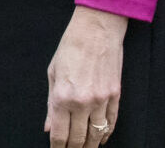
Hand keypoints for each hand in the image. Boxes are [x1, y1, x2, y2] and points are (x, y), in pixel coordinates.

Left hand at [46, 5, 126, 147]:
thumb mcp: (52, 73)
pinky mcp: (116, 95)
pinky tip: (101, 139)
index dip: (57, 147)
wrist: (97, 29)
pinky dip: (106, 134)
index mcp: (63, 97)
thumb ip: (51, 105)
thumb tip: (49, 127)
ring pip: (97, 135)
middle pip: (79, 139)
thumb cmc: (71, 47)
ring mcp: (102, 100)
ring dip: (90, 145)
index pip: (60, 135)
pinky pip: (111, 122)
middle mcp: (83, 102)